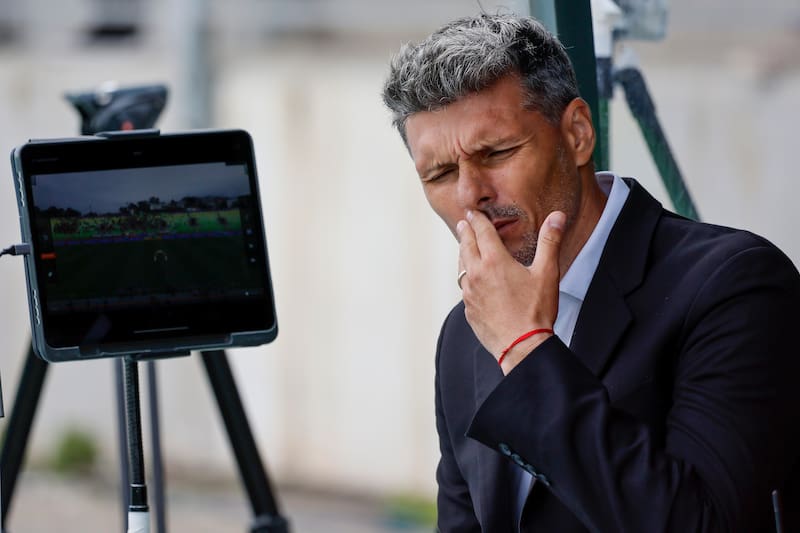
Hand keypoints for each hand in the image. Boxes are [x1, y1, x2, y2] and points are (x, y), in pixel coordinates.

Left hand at [457, 210, 564, 373]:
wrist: (522, 346)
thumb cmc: (535, 311)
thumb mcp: (547, 273)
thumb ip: (550, 241)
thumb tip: (557, 216)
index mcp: (494, 261)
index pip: (482, 232)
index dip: (478, 220)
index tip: (473, 212)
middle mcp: (476, 274)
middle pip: (466, 246)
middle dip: (466, 232)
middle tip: (464, 222)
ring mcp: (469, 293)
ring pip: (461, 267)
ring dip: (463, 254)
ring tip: (465, 248)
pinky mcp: (468, 310)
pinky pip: (464, 288)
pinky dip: (466, 278)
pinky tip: (471, 281)